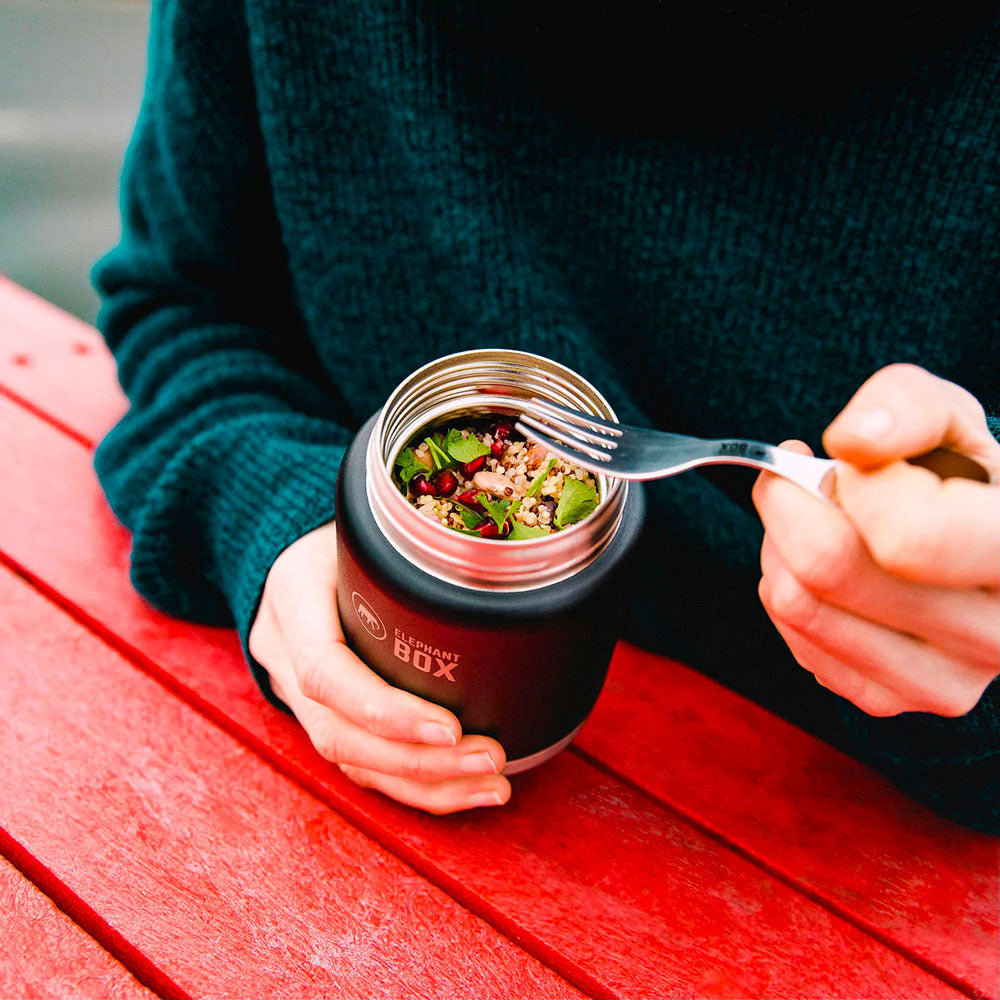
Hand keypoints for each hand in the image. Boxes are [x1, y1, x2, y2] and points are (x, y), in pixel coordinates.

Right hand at [248, 523, 509, 812]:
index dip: (387, 710)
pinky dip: (415, 784)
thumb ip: (412, 550)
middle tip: (490, 758)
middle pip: (338, 732)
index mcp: (292, 596)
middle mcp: (283, 651)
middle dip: (418, 760)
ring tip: (493, 784)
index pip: (326, 672)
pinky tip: (464, 788)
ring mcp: (293, 690)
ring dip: (426, 783)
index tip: (452, 728)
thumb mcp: (371, 525)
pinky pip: (360, 763)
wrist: (302, 550)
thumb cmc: (354, 533)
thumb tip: (501, 570)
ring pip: (351, 760)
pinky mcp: (318, 714)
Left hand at [752, 364, 999, 717]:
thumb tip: (853, 441)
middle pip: (829, 569)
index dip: (851, 482)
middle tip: (798, 478)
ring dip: (779, 543)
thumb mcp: (949, 419)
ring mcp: (948, 682)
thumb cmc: (962, 476)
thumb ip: (905, 406)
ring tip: (812, 516)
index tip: (847, 460)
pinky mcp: (896, 700)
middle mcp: (999, 635)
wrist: (979, 545)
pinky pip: (795, 637)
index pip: (906, 535)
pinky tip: (825, 565)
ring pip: (797, 603)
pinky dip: (786, 585)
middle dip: (788, 502)